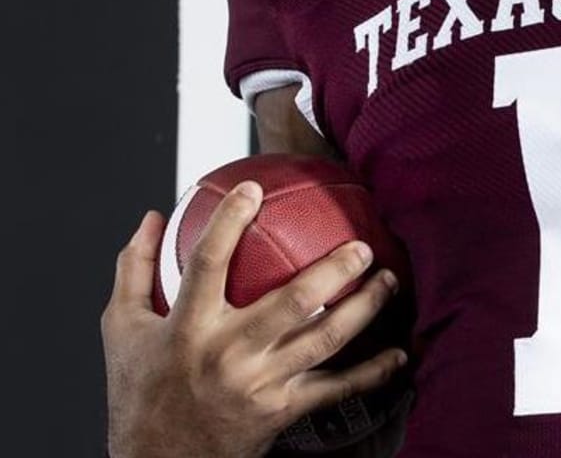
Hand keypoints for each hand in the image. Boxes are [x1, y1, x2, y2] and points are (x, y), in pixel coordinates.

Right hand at [101, 181, 406, 457]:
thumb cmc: (141, 392)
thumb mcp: (121, 331)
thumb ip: (134, 270)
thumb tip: (152, 218)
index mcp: (187, 328)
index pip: (207, 263)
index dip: (230, 222)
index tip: (254, 189)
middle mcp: (228, 353)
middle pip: (292, 302)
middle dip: (335, 270)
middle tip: (362, 244)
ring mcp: (260, 384)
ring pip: (324, 340)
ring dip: (365, 308)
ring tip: (390, 279)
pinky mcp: (282, 411)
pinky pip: (336, 390)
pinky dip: (372, 373)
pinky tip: (399, 354)